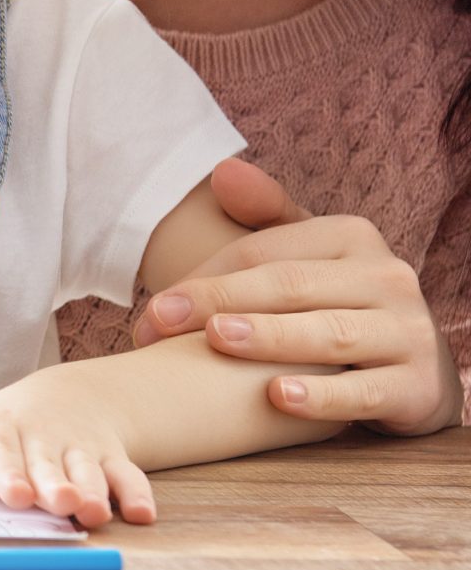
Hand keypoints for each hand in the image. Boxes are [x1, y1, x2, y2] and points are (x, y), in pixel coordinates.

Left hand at [0, 368, 154, 526]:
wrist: (62, 400)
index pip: (0, 452)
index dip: (9, 473)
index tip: (15, 495)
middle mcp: (42, 439)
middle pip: (49, 465)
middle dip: (54, 485)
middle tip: (59, 502)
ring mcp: (80, 448)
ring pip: (90, 471)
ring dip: (95, 492)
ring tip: (93, 511)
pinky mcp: (112, 459)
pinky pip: (130, 476)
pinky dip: (138, 494)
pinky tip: (142, 515)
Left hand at [132, 158, 458, 434]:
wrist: (416, 371)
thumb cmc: (340, 306)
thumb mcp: (310, 257)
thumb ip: (266, 216)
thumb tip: (222, 171)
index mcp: (353, 237)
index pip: (262, 252)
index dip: (202, 279)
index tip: (151, 312)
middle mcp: (388, 278)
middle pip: (289, 286)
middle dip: (217, 302)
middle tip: (157, 324)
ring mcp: (408, 333)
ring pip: (328, 334)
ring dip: (269, 338)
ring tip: (217, 340)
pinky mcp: (419, 388)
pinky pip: (365, 392)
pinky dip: (322, 396)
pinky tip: (276, 397)